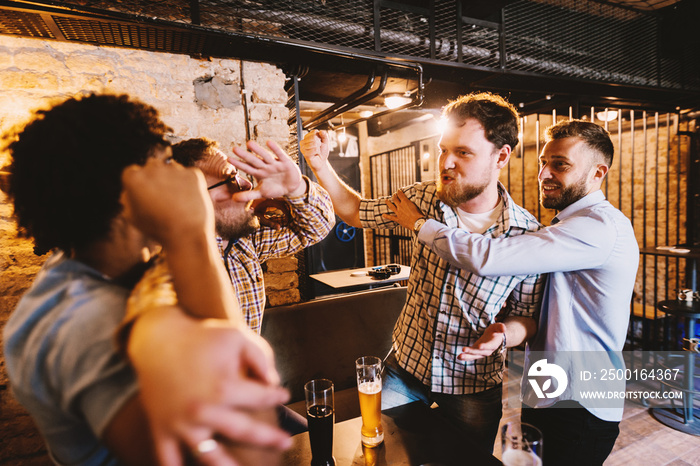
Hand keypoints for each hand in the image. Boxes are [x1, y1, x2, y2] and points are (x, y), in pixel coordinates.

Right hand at [120, 158, 213, 244]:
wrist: (187, 235)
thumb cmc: (158, 229)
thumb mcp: (134, 217)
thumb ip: (128, 200)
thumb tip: (129, 190)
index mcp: (134, 177)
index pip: (132, 172)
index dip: (138, 186)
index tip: (145, 197)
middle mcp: (153, 168)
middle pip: (151, 166)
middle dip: (155, 179)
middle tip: (163, 199)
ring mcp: (174, 169)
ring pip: (171, 168)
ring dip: (172, 179)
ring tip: (177, 202)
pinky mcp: (193, 173)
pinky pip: (188, 175)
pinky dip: (188, 185)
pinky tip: (188, 200)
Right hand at [129, 309, 290, 464]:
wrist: (157, 339)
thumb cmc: (200, 338)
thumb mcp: (236, 337)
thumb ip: (260, 358)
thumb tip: (274, 382)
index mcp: (224, 388)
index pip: (261, 398)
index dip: (276, 396)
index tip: (283, 396)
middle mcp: (204, 411)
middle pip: (245, 433)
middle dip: (270, 438)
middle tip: (286, 443)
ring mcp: (181, 424)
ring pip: (209, 457)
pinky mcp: (161, 430)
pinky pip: (167, 460)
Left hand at [228, 141, 303, 202]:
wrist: (291, 187)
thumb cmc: (274, 188)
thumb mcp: (261, 193)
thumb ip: (248, 195)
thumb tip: (233, 199)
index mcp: (259, 173)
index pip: (247, 168)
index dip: (239, 164)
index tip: (228, 159)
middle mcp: (265, 167)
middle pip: (254, 161)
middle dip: (245, 155)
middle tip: (234, 149)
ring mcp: (275, 164)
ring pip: (265, 156)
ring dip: (258, 150)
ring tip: (249, 143)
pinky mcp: (286, 162)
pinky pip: (280, 155)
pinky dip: (275, 149)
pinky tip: (268, 142)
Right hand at [299, 130, 328, 172]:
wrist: (321, 162)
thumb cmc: (322, 152)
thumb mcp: (325, 142)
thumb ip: (324, 135)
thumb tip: (321, 131)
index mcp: (307, 137)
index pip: (314, 132)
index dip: (320, 137)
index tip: (319, 142)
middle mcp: (303, 142)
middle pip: (314, 137)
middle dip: (319, 143)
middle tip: (318, 148)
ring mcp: (303, 148)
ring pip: (314, 143)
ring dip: (318, 148)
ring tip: (316, 151)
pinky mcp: (304, 154)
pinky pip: (314, 150)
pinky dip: (317, 152)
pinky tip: (315, 154)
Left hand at [382, 189, 424, 229]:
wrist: (417, 222)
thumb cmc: (419, 214)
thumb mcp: (416, 205)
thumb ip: (411, 202)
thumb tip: (410, 200)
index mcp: (405, 202)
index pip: (400, 195)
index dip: (399, 192)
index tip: (398, 190)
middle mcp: (400, 206)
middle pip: (395, 199)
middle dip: (394, 196)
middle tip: (393, 194)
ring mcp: (398, 213)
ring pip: (391, 206)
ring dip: (388, 203)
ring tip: (386, 200)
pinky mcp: (398, 219)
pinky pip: (391, 217)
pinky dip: (387, 216)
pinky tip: (383, 215)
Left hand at [457, 322, 505, 360]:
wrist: (495, 338)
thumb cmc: (496, 331)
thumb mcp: (498, 327)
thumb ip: (500, 327)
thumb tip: (503, 328)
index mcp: (494, 344)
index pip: (489, 346)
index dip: (485, 346)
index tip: (479, 346)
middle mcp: (488, 350)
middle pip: (480, 352)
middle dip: (472, 351)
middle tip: (464, 349)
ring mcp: (482, 353)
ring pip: (474, 356)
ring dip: (467, 356)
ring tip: (459, 356)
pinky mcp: (476, 352)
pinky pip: (471, 356)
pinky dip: (465, 357)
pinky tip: (458, 357)